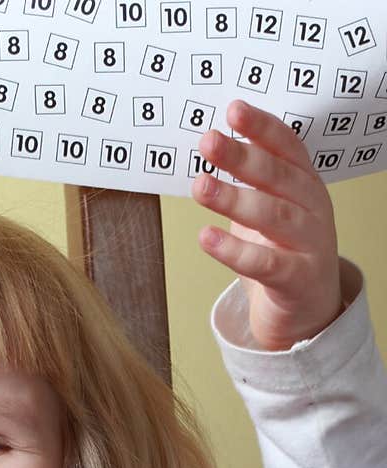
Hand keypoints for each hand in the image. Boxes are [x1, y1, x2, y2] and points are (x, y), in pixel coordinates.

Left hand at [192, 100, 342, 350]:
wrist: (308, 311)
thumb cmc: (282, 252)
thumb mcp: (270, 209)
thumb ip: (250, 181)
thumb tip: (211, 145)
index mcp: (305, 184)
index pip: (287, 147)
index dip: (261, 128)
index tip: (233, 110)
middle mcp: (312, 208)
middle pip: (277, 176)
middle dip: (242, 157)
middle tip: (208, 142)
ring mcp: (309, 244)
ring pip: (272, 216)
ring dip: (233, 199)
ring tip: (200, 186)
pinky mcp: (297, 280)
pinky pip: (264, 263)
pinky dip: (234, 250)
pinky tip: (206, 237)